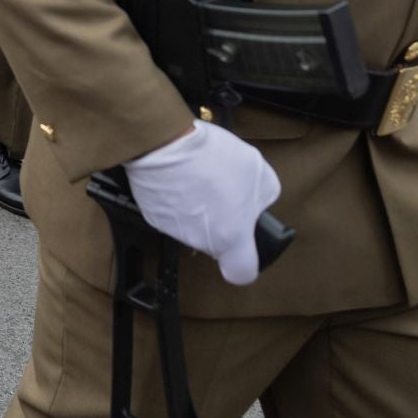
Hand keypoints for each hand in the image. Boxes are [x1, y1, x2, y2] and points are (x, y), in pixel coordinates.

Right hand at [123, 120, 280, 284]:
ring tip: (202, 177)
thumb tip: (259, 202)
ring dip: (199, 207)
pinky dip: (177, 197)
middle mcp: (200, 240)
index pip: (241, 273)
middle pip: (216, 242)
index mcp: (231, 237)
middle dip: (221, 221)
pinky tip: (182, 175)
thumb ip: (265, 195)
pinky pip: (171, 211)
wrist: (165, 143)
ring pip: (193, 225)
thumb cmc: (210, 159)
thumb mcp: (258, 171)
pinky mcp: (152, 213)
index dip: (245, 262)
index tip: (246, 248)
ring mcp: (173, 229)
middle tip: (224, 194)